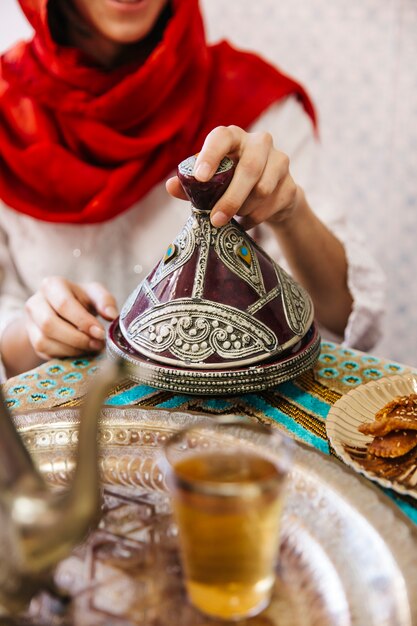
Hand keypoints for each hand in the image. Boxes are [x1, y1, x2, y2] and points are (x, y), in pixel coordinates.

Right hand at [24, 277, 117, 359]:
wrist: (63, 311)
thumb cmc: (81, 300)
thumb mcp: (95, 294)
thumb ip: (105, 301)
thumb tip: (112, 315)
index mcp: (52, 285)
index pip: (64, 304)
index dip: (83, 321)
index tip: (101, 333)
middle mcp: (35, 302)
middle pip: (49, 324)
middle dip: (77, 338)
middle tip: (97, 344)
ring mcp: (30, 322)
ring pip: (44, 341)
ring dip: (72, 349)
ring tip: (92, 347)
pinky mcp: (32, 340)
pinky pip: (45, 352)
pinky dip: (66, 354)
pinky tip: (80, 350)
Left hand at [166, 125, 301, 229]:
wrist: (271, 198)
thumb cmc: (232, 183)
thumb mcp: (210, 183)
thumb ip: (191, 185)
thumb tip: (171, 186)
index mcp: (234, 137)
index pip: (222, 137)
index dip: (210, 155)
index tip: (200, 178)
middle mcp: (260, 142)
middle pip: (249, 168)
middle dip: (230, 198)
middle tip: (215, 219)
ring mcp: (280, 161)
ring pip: (262, 190)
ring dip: (243, 209)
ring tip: (233, 216)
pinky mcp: (292, 185)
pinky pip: (271, 206)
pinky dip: (254, 219)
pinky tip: (246, 221)